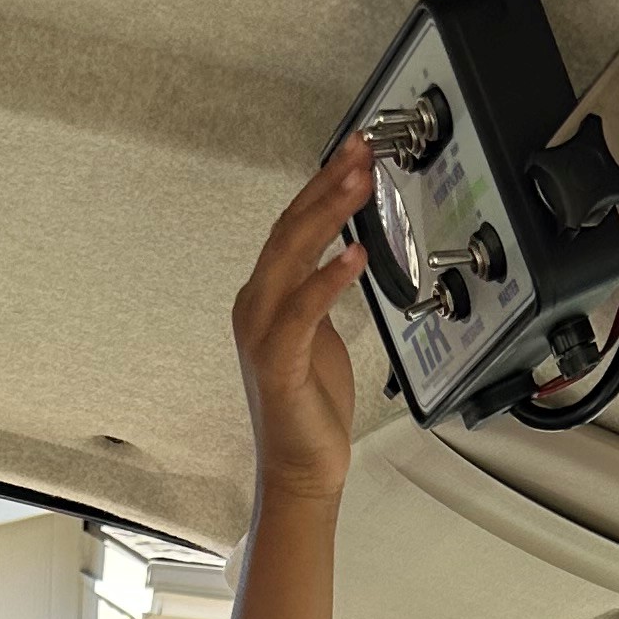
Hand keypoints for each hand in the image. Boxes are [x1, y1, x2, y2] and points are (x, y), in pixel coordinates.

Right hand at [230, 137, 370, 504]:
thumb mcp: (318, 335)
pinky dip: (328, 279)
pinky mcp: (277, 362)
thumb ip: (318, 295)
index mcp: (265, 296)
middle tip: (362, 151)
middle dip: (326, 186)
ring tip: (361, 183)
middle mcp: (256, 306)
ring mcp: (262, 332)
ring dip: (327, 216)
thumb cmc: (311, 405)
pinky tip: (355, 254)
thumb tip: (338, 256)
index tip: (355, 153)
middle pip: (288, 230)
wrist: (301, 467)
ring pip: (290, 258)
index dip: (321, 186)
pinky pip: (302, 311)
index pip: (291, 226)